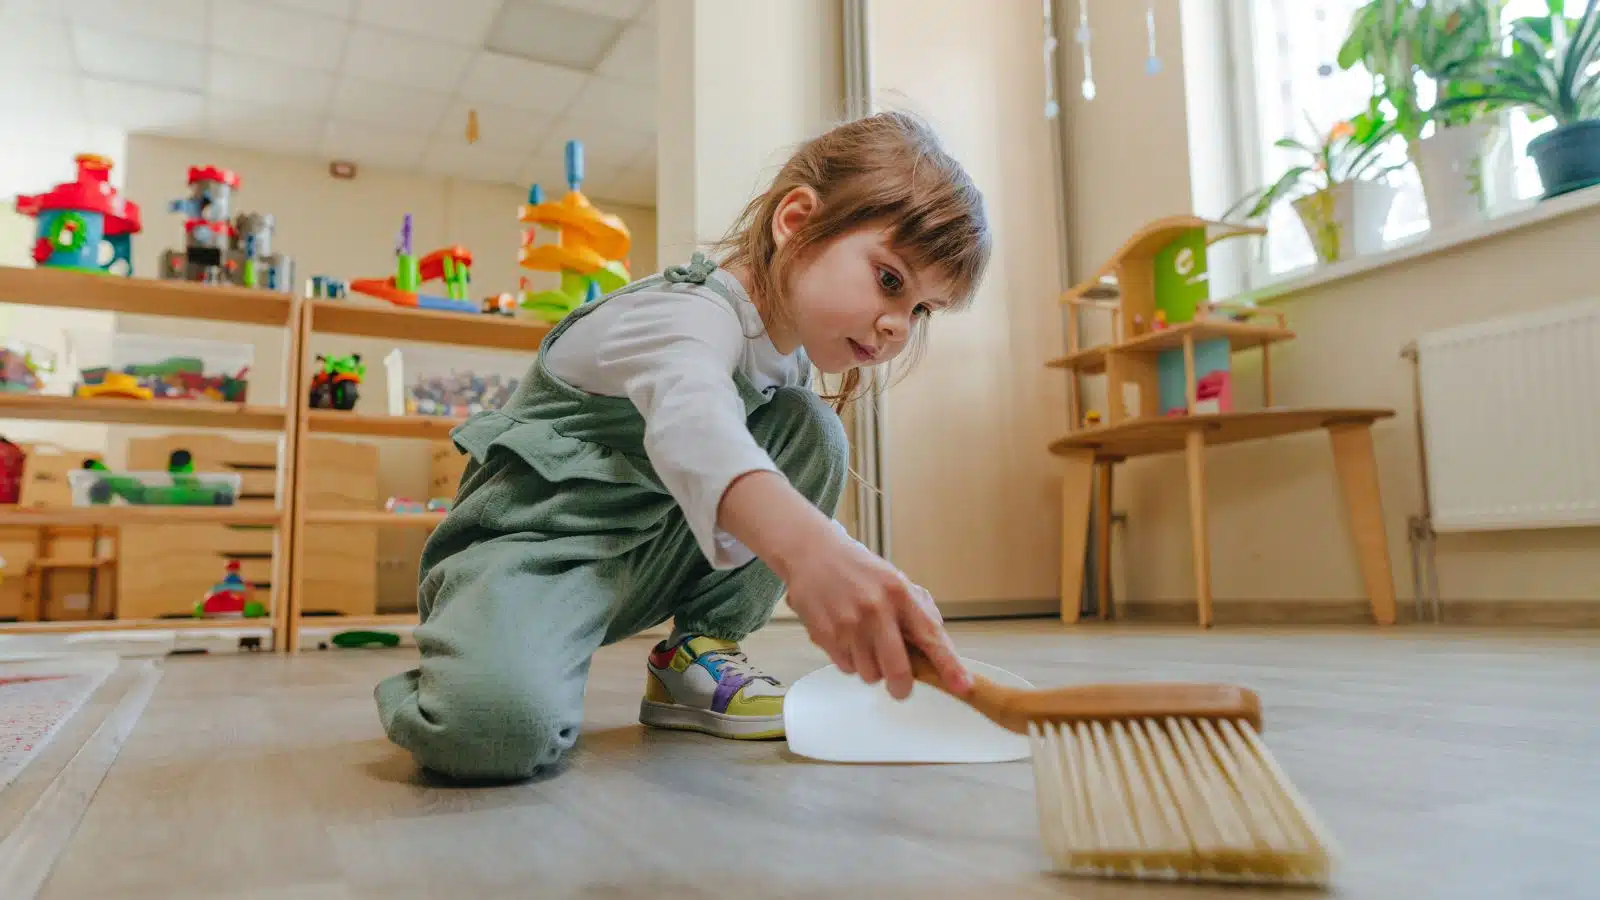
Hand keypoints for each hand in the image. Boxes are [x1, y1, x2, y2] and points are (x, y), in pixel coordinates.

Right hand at [782, 527, 971, 700]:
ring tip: (865, 643)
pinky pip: (847, 668)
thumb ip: (918, 613)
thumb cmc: (859, 570)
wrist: (812, 553)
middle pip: (897, 669)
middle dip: (902, 686)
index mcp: (899, 592)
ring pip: (870, 674)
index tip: (963, 686)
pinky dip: (851, 661)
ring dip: (872, 668)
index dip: (949, 665)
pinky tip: (847, 638)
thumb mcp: (896, 581)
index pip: (930, 635)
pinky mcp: (825, 634)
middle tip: (901, 686)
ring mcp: (848, 623)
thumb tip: (937, 651)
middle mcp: (875, 608)